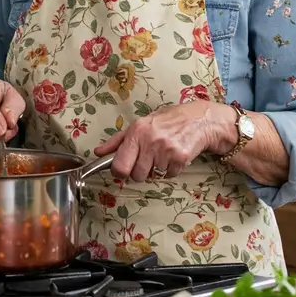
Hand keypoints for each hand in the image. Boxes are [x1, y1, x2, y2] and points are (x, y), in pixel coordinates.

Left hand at [93, 101, 234, 181]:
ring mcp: (166, 150)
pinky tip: (174, 156)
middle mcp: (149, 141)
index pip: (119, 166)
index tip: (125, 168)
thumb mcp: (139, 125)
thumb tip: (97, 152)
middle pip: (136, 176)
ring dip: (157, 170)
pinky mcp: (180, 158)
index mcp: (136, 132)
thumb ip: (117, 141)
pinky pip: (169, 176)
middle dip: (140, 172)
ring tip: (162, 154)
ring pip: (153, 177)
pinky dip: (171, 170)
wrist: (198, 119)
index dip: (120, 171)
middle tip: (148, 160)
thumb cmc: (166, 121)